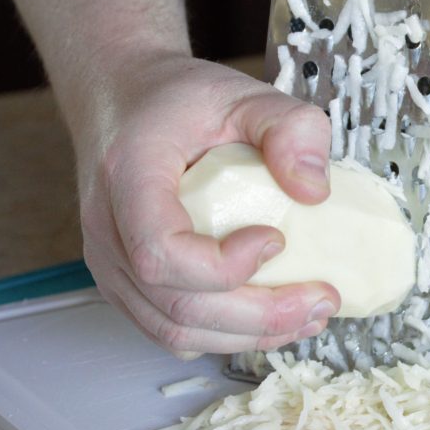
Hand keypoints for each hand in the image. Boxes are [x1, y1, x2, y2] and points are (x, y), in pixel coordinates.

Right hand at [75, 53, 339, 356]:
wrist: (125, 101)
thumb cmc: (178, 99)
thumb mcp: (247, 93)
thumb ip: (291, 127)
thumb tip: (316, 191)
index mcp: (128, 176)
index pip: (160, 251)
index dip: (223, 266)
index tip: (277, 238)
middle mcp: (108, 230)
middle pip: (176, 308)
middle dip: (259, 316)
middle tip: (321, 301)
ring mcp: (113, 264)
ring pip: (174, 332)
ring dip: (249, 335)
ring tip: (309, 316)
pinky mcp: (129, 283)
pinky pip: (171, 330)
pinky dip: (226, 336)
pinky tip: (273, 318)